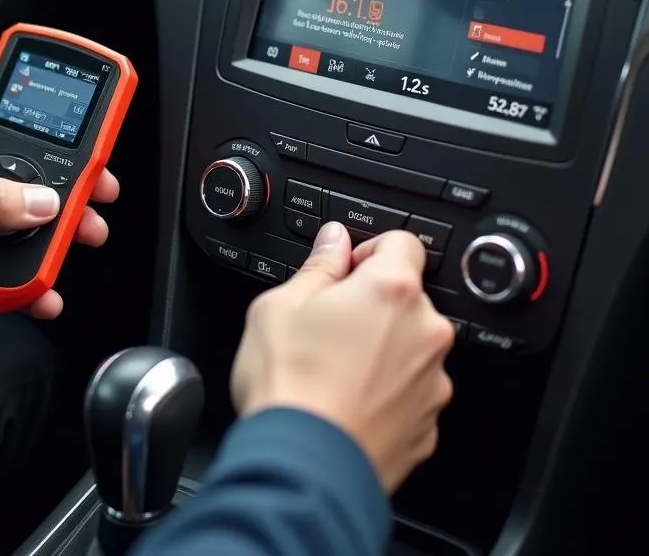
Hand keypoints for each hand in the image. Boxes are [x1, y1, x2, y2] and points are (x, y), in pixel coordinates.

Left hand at [0, 77, 118, 353]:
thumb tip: (39, 199)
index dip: (3, 91)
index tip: (46, 94)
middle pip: (7, 166)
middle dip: (51, 174)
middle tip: (90, 178)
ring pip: (11, 220)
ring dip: (48, 229)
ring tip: (81, 232)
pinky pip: (2, 269)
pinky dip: (27, 280)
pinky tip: (43, 286)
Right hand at [230, 222, 454, 492]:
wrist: (302, 468)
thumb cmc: (288, 385)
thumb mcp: (279, 305)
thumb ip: (318, 266)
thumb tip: (334, 242)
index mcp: (391, 291)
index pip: (403, 242)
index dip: (370, 250)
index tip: (345, 270)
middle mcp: (425, 333)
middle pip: (408, 299)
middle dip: (373, 304)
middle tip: (328, 323)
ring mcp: (432, 383)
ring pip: (410, 347)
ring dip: (382, 349)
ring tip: (333, 369)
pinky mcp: (428, 426)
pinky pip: (409, 393)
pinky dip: (385, 392)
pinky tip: (346, 400)